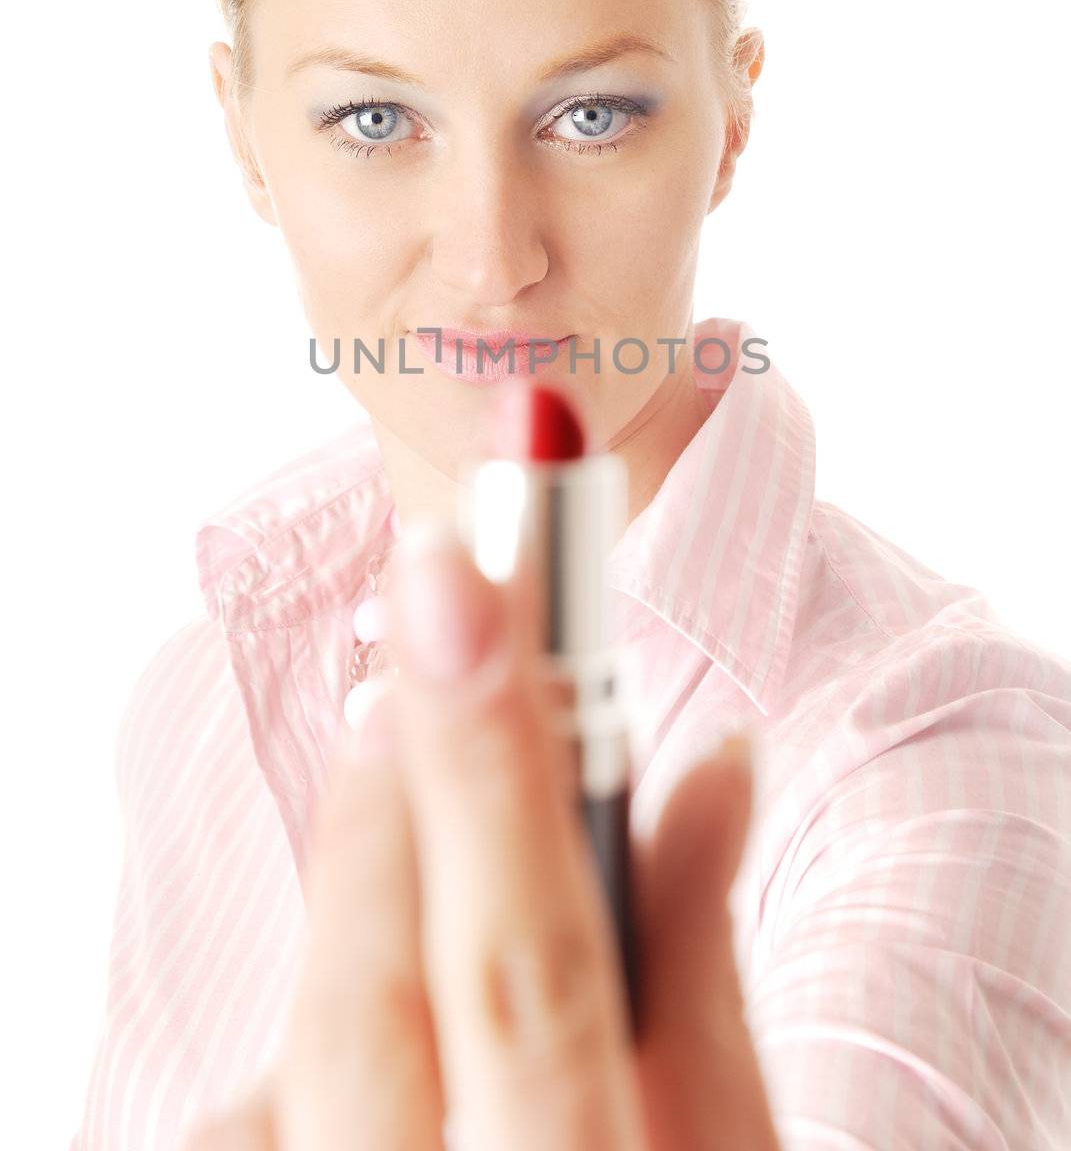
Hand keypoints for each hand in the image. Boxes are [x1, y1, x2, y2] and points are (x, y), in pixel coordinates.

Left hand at [184, 522, 781, 1149]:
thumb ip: (704, 974)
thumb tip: (710, 755)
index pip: (528, 980)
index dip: (498, 775)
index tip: (462, 583)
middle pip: (369, 1000)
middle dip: (404, 799)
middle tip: (442, 643)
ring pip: (292, 1062)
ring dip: (368, 946)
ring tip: (443, 903)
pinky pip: (246, 1121)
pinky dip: (316, 1064)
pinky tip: (383, 1083)